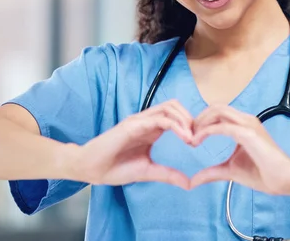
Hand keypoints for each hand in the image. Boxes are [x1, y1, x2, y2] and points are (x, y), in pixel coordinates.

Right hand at [67, 100, 193, 189]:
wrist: (91, 169)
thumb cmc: (115, 168)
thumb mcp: (148, 171)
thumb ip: (168, 174)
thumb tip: (189, 183)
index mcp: (151, 129)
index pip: (175, 116)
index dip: (190, 125)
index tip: (199, 142)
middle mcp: (147, 121)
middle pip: (175, 106)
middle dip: (190, 118)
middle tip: (198, 138)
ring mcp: (139, 121)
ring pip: (169, 108)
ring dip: (185, 119)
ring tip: (192, 138)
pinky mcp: (133, 125)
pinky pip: (159, 119)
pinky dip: (175, 125)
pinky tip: (184, 138)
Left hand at [189, 105, 289, 193]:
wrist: (284, 180)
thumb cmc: (263, 174)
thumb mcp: (230, 171)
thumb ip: (212, 172)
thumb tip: (193, 181)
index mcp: (244, 125)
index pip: (218, 113)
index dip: (202, 121)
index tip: (190, 136)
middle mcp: (246, 120)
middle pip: (216, 107)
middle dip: (198, 118)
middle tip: (187, 134)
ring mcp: (248, 124)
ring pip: (218, 111)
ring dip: (201, 122)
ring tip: (191, 137)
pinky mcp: (248, 133)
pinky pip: (222, 126)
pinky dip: (206, 131)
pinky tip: (196, 141)